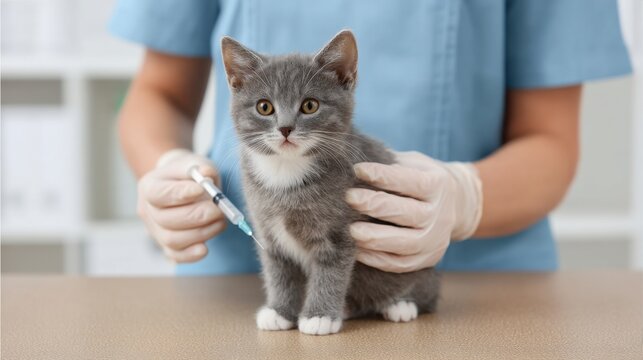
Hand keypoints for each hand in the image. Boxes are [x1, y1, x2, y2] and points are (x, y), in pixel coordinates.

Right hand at [137, 149, 225, 262]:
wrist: (185, 186)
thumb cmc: (191, 175)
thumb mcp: (196, 163)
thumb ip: (201, 167)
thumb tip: (207, 174)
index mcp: (149, 186)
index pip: (158, 194)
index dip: (179, 194)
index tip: (201, 189)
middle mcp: (147, 210)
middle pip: (166, 219)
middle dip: (197, 215)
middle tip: (218, 209)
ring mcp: (155, 231)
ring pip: (172, 240)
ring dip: (201, 233)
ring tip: (220, 221)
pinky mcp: (167, 246)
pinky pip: (175, 255)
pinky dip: (190, 255)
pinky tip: (205, 248)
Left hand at [345, 151, 482, 272]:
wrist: (456, 205)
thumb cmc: (421, 178)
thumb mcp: (414, 163)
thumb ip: (389, 162)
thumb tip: (354, 157)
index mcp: (436, 185)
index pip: (409, 181)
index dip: (382, 176)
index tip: (357, 170)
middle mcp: (439, 214)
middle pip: (406, 213)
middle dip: (375, 205)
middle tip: (349, 198)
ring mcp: (434, 239)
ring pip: (405, 243)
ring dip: (376, 238)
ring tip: (351, 231)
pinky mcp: (426, 259)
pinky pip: (400, 263)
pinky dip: (378, 259)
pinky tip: (357, 250)